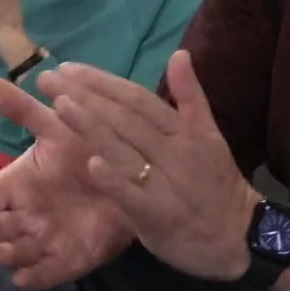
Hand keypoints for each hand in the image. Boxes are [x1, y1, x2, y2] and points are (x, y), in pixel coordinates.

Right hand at [0, 76, 133, 288]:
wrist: (135, 174)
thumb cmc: (89, 149)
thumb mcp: (57, 127)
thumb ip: (23, 110)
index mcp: (19, 185)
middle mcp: (28, 215)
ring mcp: (48, 239)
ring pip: (19, 252)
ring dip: (8, 254)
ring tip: (4, 252)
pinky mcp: (73, 258)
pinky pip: (49, 273)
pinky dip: (36, 277)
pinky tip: (24, 279)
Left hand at [45, 51, 261, 281]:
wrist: (241, 237)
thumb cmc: (216, 185)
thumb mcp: (209, 136)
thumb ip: (191, 96)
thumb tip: (179, 53)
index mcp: (183, 130)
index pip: (137, 99)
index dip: (102, 82)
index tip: (68, 68)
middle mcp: (174, 151)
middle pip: (125, 119)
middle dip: (85, 96)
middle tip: (48, 80)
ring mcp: (167, 183)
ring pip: (126, 150)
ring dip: (92, 127)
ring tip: (60, 106)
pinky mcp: (161, 215)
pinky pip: (135, 195)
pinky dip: (115, 179)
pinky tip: (92, 163)